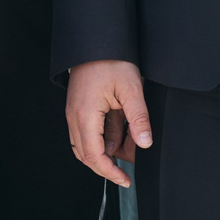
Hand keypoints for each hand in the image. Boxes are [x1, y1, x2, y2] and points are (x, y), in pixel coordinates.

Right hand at [65, 60, 150, 187]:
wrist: (96, 40)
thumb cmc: (112, 60)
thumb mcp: (131, 88)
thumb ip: (138, 118)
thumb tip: (145, 143)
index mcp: (85, 115)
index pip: (93, 156)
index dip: (109, 172)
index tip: (125, 180)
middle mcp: (74, 117)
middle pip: (85, 155)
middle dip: (107, 166)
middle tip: (128, 171)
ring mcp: (74, 113)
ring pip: (84, 145)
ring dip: (104, 153)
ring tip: (128, 151)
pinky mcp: (78, 107)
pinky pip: (86, 133)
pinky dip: (101, 140)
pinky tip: (119, 136)